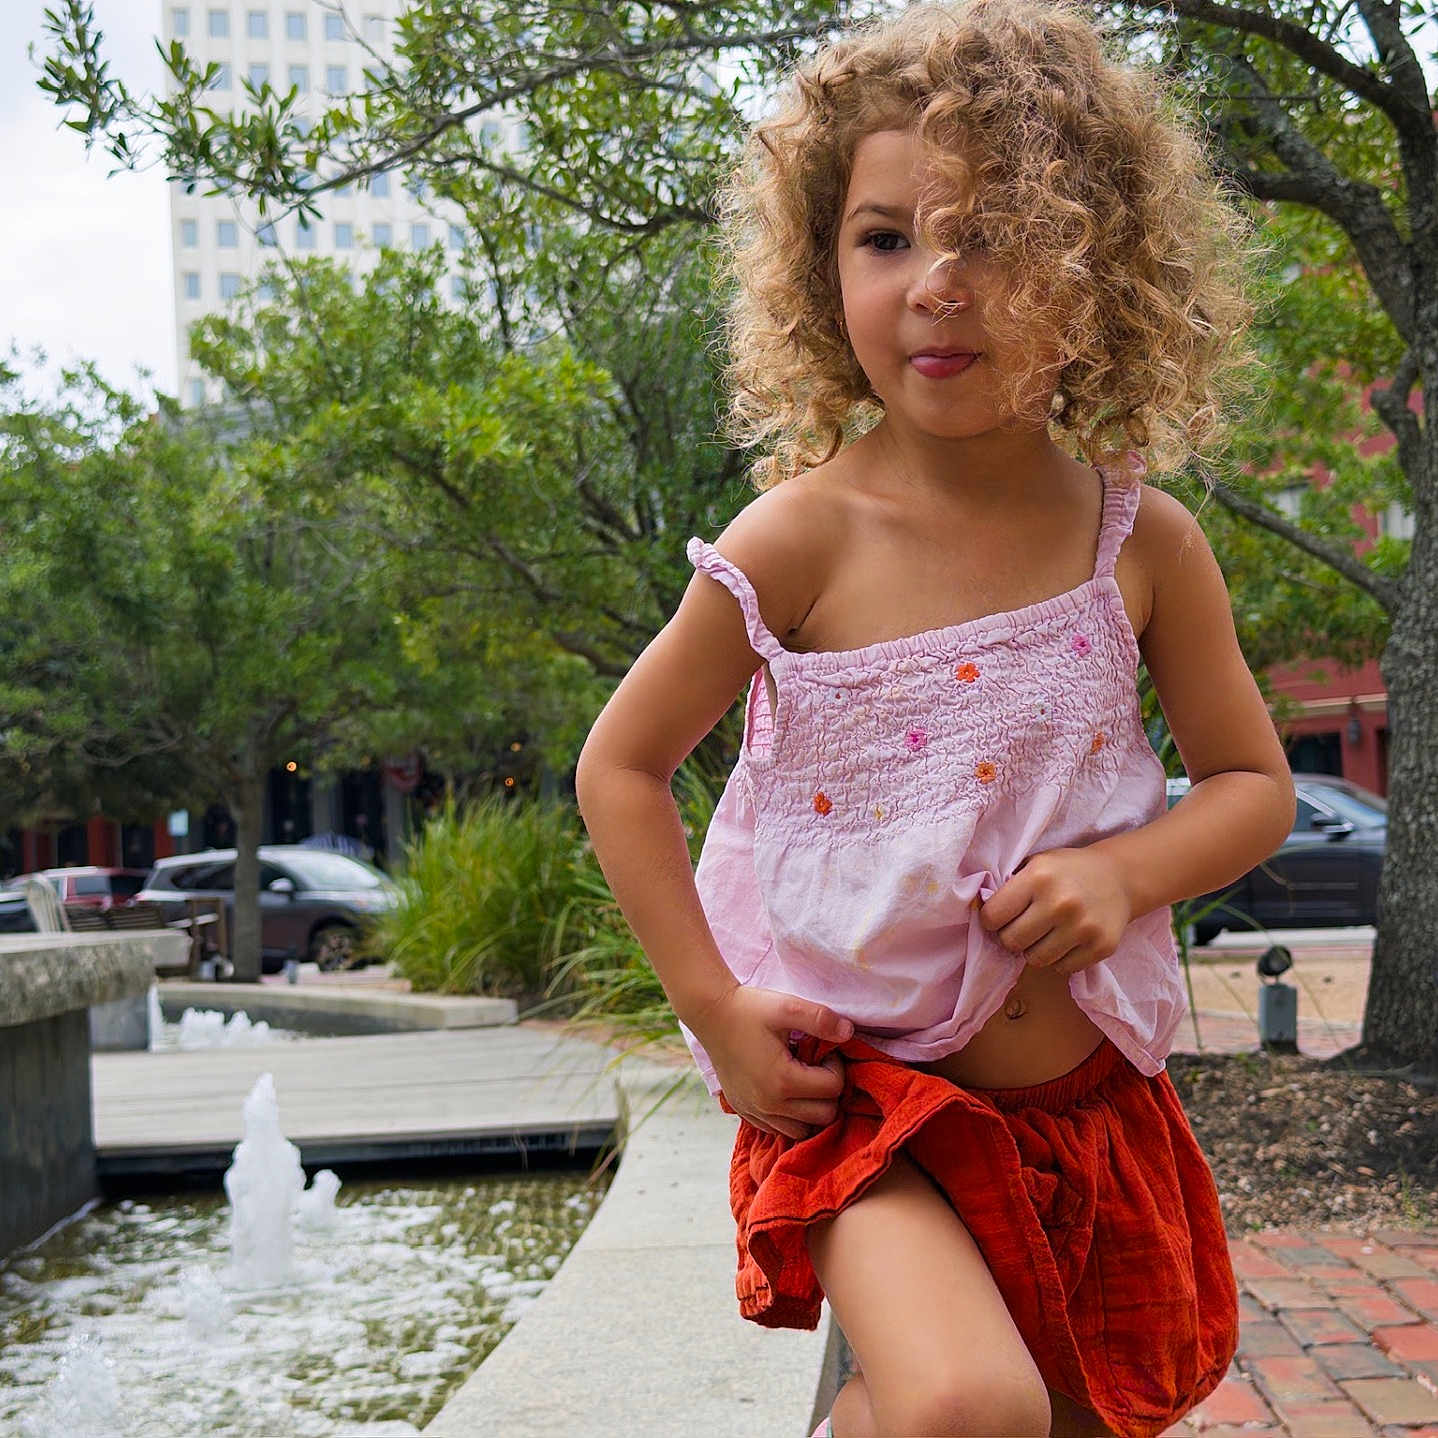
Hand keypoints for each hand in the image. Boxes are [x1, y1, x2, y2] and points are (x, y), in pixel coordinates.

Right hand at [694, 985, 851, 1141]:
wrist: (711, 1013)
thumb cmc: (749, 1009)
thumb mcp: (787, 1006)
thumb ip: (821, 1019)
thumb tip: (849, 1032)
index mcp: (783, 1081)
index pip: (833, 1089)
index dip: (837, 1066)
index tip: (824, 1051)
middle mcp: (769, 1104)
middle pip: (824, 1115)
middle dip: (828, 1090)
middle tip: (816, 1065)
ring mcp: (755, 1111)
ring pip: (802, 1130)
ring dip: (811, 1108)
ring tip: (803, 1080)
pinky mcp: (744, 1111)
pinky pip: (778, 1130)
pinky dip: (790, 1117)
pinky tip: (785, 1090)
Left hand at [978, 846, 1132, 975]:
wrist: (1120, 877)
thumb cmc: (1067, 871)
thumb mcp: (1036, 864)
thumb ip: (1010, 887)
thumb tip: (978, 912)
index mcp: (1038, 878)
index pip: (993, 916)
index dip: (991, 920)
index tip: (998, 918)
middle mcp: (1060, 903)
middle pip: (1012, 942)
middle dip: (1011, 937)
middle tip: (1021, 928)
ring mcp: (1083, 927)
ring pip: (1036, 960)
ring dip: (1035, 950)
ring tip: (1044, 933)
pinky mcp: (1102, 947)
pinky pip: (1062, 969)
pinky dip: (1059, 959)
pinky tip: (1065, 940)